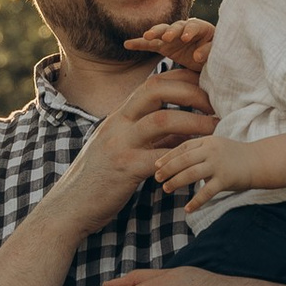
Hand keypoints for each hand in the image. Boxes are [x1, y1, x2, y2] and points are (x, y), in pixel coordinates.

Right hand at [58, 62, 215, 233]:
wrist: (69, 207)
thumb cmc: (99, 179)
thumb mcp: (123, 149)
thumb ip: (151, 137)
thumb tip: (185, 130)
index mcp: (119, 116)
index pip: (152, 82)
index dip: (182, 79)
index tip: (206, 86)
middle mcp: (118, 123)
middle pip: (157, 89)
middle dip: (191, 92)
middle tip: (215, 103)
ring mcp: (120, 143)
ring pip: (163, 119)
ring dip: (195, 121)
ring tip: (216, 127)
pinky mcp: (125, 168)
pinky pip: (161, 156)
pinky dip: (183, 156)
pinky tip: (198, 160)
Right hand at [131, 17, 214, 73]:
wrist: (209, 62)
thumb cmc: (215, 56)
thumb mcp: (216, 54)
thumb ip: (208, 52)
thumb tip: (197, 55)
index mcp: (201, 28)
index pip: (195, 26)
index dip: (190, 31)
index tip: (185, 38)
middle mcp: (185, 29)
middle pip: (176, 26)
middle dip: (171, 31)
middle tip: (167, 37)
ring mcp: (173, 36)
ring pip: (162, 31)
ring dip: (155, 33)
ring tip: (147, 36)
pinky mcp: (164, 45)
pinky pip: (150, 44)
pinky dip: (140, 43)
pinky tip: (127, 44)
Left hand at [154, 134, 270, 211]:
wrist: (261, 161)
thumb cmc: (236, 156)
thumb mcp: (217, 146)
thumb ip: (199, 151)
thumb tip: (177, 161)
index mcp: (208, 141)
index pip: (183, 147)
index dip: (168, 156)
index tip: (156, 165)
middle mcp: (212, 150)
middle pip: (183, 160)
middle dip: (168, 169)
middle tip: (157, 178)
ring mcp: (219, 165)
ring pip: (190, 174)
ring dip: (176, 182)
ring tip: (166, 189)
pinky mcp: (226, 179)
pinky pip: (207, 192)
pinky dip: (196, 201)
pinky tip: (187, 209)